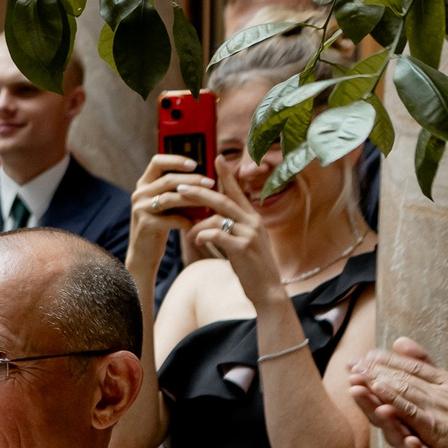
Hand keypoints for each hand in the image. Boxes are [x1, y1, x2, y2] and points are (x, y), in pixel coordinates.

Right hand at [128, 152, 215, 259]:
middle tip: (211, 182)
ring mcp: (141, 209)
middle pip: (168, 179)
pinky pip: (172, 218)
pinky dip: (188, 220)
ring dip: (193, 199)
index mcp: (144, 184)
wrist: (144, 253)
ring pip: (170, 198)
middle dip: (192, 180)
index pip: (157, 162)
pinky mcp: (146, 224)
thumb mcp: (168, 204)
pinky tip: (199, 223)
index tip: (195, 164)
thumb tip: (206, 178)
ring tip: (210, 202)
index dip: (176, 160)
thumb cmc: (162, 225)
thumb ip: (179, 190)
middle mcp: (139, 194)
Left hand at [185, 159, 287, 307]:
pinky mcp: (242, 248)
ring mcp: (249, 234)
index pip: (237, 191)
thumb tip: (212, 219)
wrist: (267, 290)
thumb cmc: (251, 267)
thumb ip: (232, 228)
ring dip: (197, 225)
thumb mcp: (244, 242)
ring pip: (216, 218)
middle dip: (199, 192)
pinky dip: (202, 236)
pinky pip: (216, 234)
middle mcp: (253, 221)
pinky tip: (197, 242)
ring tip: (188, 234)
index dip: (227, 174)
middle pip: (222, 200)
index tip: (217, 157)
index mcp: (253, 218)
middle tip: (180, 187)